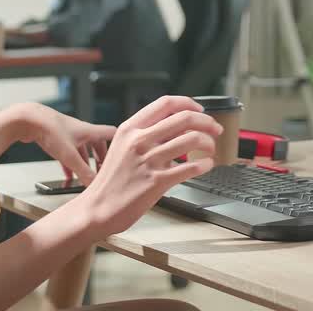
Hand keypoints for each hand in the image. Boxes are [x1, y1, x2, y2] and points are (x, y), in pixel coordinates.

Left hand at [15, 103, 115, 185]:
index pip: (112, 134)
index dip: (119, 144)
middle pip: (98, 144)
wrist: (28, 120)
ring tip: (87, 176)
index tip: (123, 155)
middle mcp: (82, 132)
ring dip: (86, 163)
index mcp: (90, 131)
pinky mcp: (57, 139)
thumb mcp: (70, 156)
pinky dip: (71, 165)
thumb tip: (95, 185)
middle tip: (104, 170)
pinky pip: (69, 154)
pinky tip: (68, 175)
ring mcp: (69, 135)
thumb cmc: (50, 130)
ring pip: (83, 150)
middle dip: (102, 158)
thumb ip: (83, 171)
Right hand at [79, 96, 222, 234]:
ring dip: (208, 143)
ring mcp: (148, 160)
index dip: (189, 103)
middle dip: (207, 122)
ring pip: (191, 139)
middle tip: (215, 129)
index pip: (166, 103)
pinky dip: (205, 164)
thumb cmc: (112, 180)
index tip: (201, 110)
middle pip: (184, 118)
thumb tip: (179, 128)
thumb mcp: (123, 147)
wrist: (97, 208)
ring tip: (210, 150)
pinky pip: (191, 167)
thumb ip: (147, 135)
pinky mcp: (157, 181)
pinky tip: (206, 166)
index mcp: (130, 128)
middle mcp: (139, 141)